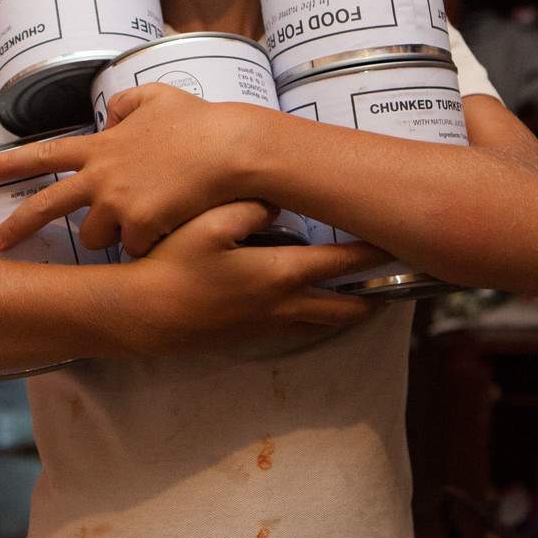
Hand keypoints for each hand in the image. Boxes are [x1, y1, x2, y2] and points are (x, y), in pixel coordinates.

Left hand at [0, 84, 270, 256]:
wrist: (231, 148)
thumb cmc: (201, 122)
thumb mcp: (157, 96)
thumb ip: (126, 103)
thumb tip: (111, 114)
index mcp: (102, 147)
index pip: (45, 153)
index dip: (12, 162)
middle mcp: (100, 176)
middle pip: (48, 207)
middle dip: (17, 227)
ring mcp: (117, 204)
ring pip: (97, 237)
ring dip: (113, 234)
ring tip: (144, 217)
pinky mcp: (139, 227)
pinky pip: (134, 249)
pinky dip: (148, 244)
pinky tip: (168, 228)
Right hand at [109, 199, 391, 354]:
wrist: (141, 316)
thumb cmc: (171, 267)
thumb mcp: (207, 224)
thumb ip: (249, 208)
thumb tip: (278, 201)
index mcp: (279, 274)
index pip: (340, 263)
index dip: (372, 254)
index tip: (395, 244)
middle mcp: (282, 305)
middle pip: (345, 306)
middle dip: (374, 295)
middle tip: (397, 282)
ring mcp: (267, 325)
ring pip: (324, 323)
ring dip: (349, 310)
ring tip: (368, 298)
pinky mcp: (250, 335)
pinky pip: (298, 328)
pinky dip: (319, 318)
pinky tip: (316, 306)